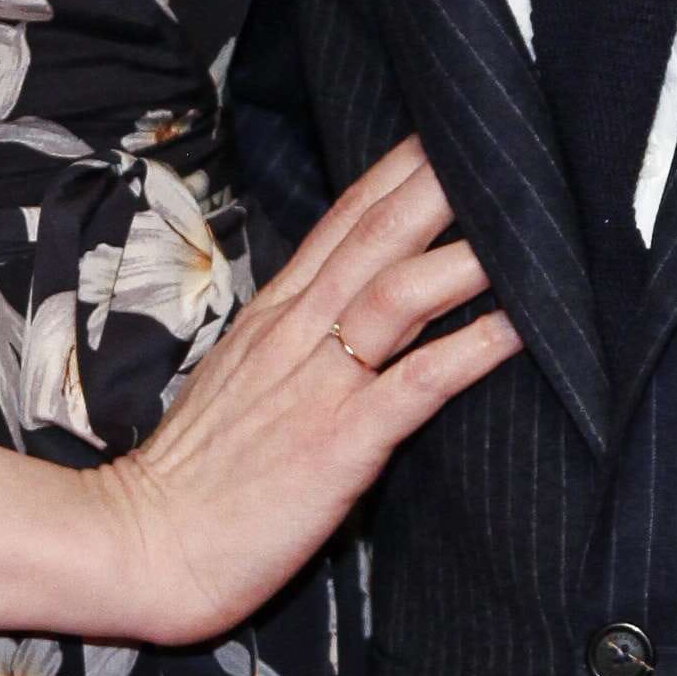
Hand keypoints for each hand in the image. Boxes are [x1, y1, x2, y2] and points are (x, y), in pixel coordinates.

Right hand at [85, 141, 517, 646]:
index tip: (450, 131)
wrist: (145, 544)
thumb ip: (296, 343)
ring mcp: (318, 384)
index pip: (344, 222)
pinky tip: (521, 329)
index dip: (401, 172)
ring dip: (467, 254)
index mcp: (275, 315)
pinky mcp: (340, 442)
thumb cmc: (196, 476)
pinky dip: (472, 349)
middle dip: (441, 182)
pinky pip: (418, 384)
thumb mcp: (242, 382)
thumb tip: (352, 320)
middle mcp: (297, 333)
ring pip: (400, 292)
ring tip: (531, 222)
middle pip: (378, 235)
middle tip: (505, 141)